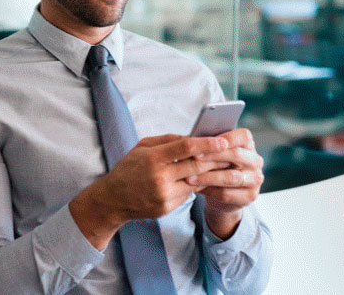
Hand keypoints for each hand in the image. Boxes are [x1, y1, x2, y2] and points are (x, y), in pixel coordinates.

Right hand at [70, 134, 231, 248]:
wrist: (113, 199)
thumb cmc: (128, 169)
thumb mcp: (141, 148)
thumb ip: (166, 140)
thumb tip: (192, 136)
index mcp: (152, 158)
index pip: (186, 147)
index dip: (207, 143)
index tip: (223, 140)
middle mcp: (159, 177)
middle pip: (196, 165)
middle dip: (215, 158)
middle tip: (230, 153)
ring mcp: (164, 195)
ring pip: (196, 181)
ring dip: (210, 173)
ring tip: (221, 166)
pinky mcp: (167, 208)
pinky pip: (188, 194)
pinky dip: (195, 185)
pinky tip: (201, 180)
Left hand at [188, 128, 263, 238]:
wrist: (221, 193)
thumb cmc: (215, 166)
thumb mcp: (214, 154)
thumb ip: (209, 146)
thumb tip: (193, 139)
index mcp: (248, 145)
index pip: (243, 136)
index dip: (225, 138)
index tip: (205, 141)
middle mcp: (255, 161)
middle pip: (236, 155)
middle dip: (212, 155)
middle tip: (193, 157)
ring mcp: (255, 179)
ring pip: (231, 177)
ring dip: (208, 177)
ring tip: (189, 177)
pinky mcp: (250, 196)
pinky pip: (228, 194)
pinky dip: (209, 191)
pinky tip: (196, 188)